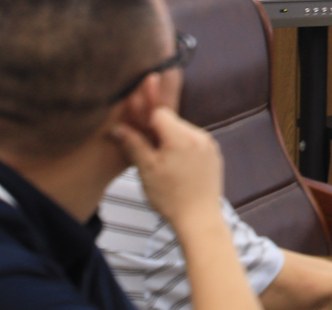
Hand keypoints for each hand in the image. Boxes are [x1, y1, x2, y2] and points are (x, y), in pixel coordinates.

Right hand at [110, 106, 224, 229]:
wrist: (199, 217)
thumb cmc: (170, 196)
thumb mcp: (146, 169)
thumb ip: (133, 144)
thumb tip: (117, 127)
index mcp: (182, 136)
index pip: (159, 112)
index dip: (145, 121)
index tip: (138, 136)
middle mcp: (200, 135)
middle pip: (172, 122)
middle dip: (157, 133)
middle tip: (148, 154)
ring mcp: (210, 144)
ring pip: (183, 132)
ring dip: (170, 141)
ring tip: (163, 165)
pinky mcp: (214, 154)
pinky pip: (195, 142)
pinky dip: (183, 149)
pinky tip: (176, 168)